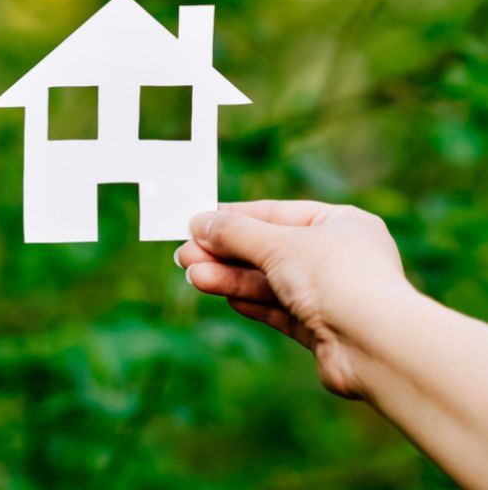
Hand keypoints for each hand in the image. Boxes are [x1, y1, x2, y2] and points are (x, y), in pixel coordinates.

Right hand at [176, 200, 414, 397]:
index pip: (277, 214)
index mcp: (341, 224)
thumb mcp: (277, 244)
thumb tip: (199, 221)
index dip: (234, 218)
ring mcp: (331, 295)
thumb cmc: (336, 279)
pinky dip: (252, 303)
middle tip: (183, 256)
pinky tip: (225, 298)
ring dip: (230, 278)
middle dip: (224, 254)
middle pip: (268, 250)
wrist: (376, 345)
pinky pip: (279, 310)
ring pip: (269, 282)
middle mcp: (338, 257)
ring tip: (193, 276)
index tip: (197, 223)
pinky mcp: (322, 330)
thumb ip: (235, 233)